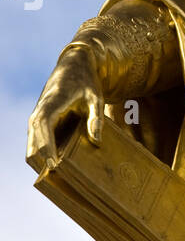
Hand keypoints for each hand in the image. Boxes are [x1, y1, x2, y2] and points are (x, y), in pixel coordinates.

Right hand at [26, 46, 104, 169]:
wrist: (75, 64)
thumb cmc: (87, 81)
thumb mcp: (96, 97)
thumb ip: (96, 118)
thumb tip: (96, 141)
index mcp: (52, 101)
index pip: (43, 125)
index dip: (46, 145)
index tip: (52, 162)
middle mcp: (40, 108)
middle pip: (33, 136)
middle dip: (40, 156)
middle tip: (52, 177)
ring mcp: (38, 113)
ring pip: (31, 138)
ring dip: (38, 155)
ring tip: (50, 175)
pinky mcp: (40, 117)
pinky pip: (36, 136)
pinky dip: (40, 149)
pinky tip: (50, 163)